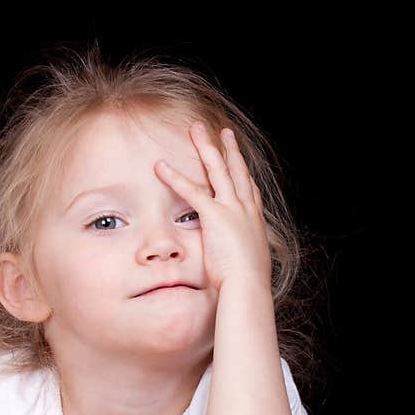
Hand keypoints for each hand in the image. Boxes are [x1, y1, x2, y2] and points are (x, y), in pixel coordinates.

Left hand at [155, 123, 271, 291]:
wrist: (248, 286)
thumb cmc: (247, 284)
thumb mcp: (247, 266)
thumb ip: (238, 258)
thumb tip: (234, 266)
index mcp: (254, 222)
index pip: (249, 191)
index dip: (244, 173)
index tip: (240, 160)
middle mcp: (246, 210)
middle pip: (237, 171)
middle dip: (228, 149)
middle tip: (223, 131)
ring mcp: (232, 209)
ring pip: (217, 169)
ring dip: (206, 147)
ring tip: (195, 129)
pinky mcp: (214, 215)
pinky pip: (191, 191)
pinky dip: (174, 177)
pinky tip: (160, 166)